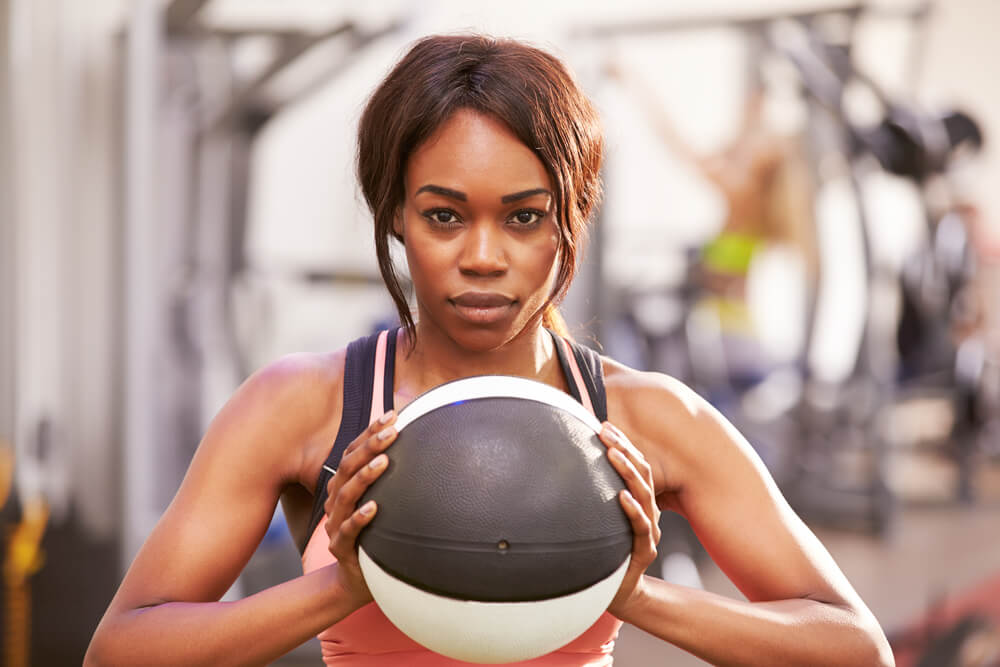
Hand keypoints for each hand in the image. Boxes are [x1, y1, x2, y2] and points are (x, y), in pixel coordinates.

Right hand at [323, 410, 397, 607]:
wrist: (356, 579)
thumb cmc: (374, 535)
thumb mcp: (383, 503)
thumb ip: (392, 479)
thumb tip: (421, 445)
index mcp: (345, 486)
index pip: (353, 452)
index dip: (370, 433)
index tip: (392, 415)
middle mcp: (337, 501)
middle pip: (348, 467)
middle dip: (369, 446)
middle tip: (392, 431)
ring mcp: (336, 524)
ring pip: (346, 495)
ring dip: (364, 476)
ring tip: (383, 461)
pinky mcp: (341, 548)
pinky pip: (347, 531)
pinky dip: (360, 518)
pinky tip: (374, 507)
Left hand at [599, 421, 660, 617]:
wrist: (616, 591)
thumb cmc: (604, 551)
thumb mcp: (598, 519)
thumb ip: (592, 496)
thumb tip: (564, 467)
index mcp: (640, 502)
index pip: (635, 466)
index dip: (623, 444)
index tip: (605, 425)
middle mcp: (648, 512)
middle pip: (642, 473)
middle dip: (624, 448)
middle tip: (605, 430)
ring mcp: (650, 531)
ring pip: (644, 494)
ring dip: (627, 471)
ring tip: (613, 453)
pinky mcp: (645, 551)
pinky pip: (641, 526)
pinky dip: (632, 509)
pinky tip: (621, 496)